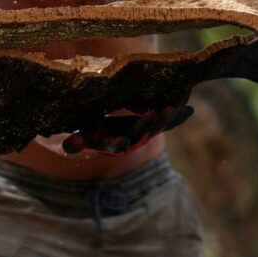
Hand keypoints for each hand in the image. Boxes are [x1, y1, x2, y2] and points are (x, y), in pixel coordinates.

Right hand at [62, 104, 193, 155]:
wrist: (109, 132)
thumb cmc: (93, 132)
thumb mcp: (83, 138)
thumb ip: (77, 143)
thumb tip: (68, 146)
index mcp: (117, 144)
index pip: (121, 143)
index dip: (123, 140)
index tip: (126, 138)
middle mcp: (134, 141)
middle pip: (143, 134)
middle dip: (150, 125)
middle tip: (157, 115)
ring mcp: (147, 133)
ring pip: (158, 127)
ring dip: (166, 120)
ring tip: (174, 110)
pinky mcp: (155, 125)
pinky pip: (168, 122)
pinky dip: (178, 118)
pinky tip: (189, 110)